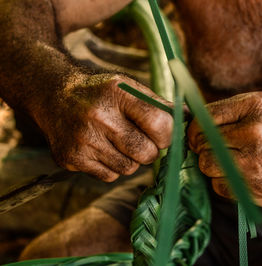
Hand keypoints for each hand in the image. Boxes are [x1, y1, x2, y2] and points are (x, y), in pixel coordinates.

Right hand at [34, 74, 172, 181]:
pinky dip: (113, 167)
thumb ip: (160, 104)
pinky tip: (103, 149)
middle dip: (151, 150)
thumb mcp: (129, 87)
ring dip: (131, 159)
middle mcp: (98, 116)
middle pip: (146, 153)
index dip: (168, 134)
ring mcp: (83, 140)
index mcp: (118, 93)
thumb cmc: (102, 93)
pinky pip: (110, 176)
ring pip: (129, 168)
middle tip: (142, 140)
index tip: (163, 134)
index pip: (159, 123)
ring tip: (119, 142)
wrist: (55, 96)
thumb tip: (190, 117)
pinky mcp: (71, 158)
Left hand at [188, 92, 261, 209]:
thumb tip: (190, 121)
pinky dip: (226, 186)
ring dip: (215, 170)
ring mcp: (255, 162)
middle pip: (201, 145)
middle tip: (221, 154)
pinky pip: (220, 188)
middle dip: (205, 151)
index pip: (202, 119)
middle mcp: (254, 131)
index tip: (198, 139)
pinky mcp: (258, 188)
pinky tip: (246, 180)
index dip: (194, 132)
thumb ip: (232, 114)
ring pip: (207, 167)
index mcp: (254, 105)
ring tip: (237, 167)